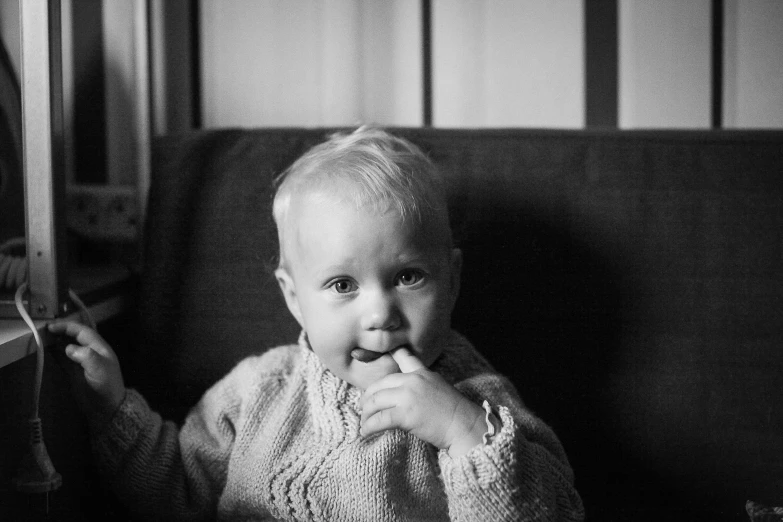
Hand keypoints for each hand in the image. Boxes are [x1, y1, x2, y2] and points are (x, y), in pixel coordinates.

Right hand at [48, 320, 125, 426]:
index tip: (52, 326)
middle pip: (74, 337)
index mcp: (99, 348)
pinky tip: (46, 350)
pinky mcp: (74, 372)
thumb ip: (86, 356)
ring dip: (56, 341)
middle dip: (61, 331)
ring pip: (67, 347)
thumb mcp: (99, 369)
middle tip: (44, 330)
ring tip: (42, 337)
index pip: (83, 331)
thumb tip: (68, 348)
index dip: (68, 327)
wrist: (106, 408)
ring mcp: (81, 362)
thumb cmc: (106, 386)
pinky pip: (63, 359)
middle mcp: (90, 352)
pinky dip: (55, 353)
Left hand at [360, 347, 486, 456]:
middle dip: (368, 398)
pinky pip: (379, 419)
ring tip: (364, 423)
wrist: (464, 425)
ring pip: (375, 401)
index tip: (373, 349)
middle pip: (380, 385)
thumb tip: (402, 394)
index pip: (403, 356)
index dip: (390, 352)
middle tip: (364, 408)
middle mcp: (412, 380)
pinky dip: (369, 426)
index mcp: (421, 372)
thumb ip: (420, 385)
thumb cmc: (453, 412)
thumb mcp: (438, 388)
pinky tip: (365, 432)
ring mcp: (408, 396)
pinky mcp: (405, 414)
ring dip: (366, 414)